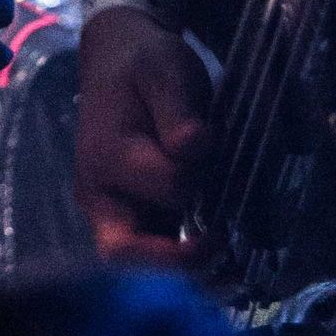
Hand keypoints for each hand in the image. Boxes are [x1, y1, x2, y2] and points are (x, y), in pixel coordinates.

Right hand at [74, 5, 211, 268]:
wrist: (120, 62)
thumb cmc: (143, 65)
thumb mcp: (163, 69)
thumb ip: (177, 107)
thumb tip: (195, 146)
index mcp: (107, 155)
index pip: (168, 185)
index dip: (201, 177)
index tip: (218, 153)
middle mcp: (101, 195)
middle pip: (124, 255)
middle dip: (177, 263)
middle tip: (224, 246)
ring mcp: (114, 213)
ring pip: (139, 268)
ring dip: (187, 273)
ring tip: (234, 264)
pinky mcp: (134, 219)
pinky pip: (154, 256)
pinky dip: (188, 264)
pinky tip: (226, 261)